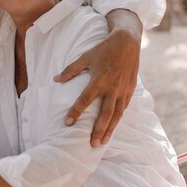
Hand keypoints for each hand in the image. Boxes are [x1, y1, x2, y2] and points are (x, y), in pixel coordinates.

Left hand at [54, 29, 139, 146]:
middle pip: (105, 114)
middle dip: (98, 130)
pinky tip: (113, 127)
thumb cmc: (104, 49)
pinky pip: (124, 108)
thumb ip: (71, 70)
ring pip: (117, 115)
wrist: (128, 42)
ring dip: (110, 129)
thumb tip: (55, 79)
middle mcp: (112, 88)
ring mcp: (123, 90)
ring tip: (102, 142)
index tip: (67, 123)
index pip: (85, 100)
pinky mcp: (130, 90)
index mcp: (99, 80)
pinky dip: (118, 119)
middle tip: (92, 144)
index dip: (75, 112)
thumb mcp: (86, 56)